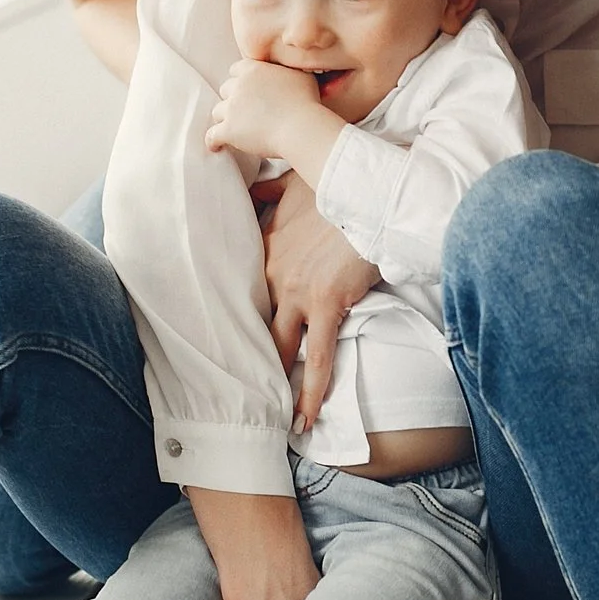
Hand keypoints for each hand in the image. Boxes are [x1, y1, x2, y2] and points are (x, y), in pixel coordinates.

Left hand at [206, 59, 325, 159]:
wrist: (301, 127)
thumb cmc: (306, 103)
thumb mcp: (301, 76)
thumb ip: (288, 70)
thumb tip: (291, 70)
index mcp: (253, 70)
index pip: (236, 69)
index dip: (241, 80)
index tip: (246, 88)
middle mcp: (239, 86)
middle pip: (225, 89)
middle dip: (233, 99)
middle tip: (244, 110)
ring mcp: (232, 108)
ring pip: (218, 111)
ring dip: (226, 119)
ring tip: (235, 128)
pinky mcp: (229, 130)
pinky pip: (212, 136)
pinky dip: (213, 141)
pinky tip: (217, 146)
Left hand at [255, 172, 381, 428]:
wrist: (373, 186)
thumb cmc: (337, 180)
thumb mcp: (294, 182)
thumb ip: (268, 191)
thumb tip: (252, 185)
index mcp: (265, 249)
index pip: (241, 293)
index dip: (234, 323)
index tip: (225, 346)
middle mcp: (274, 274)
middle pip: (255, 327)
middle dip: (247, 363)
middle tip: (237, 397)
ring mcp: (299, 291)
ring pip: (279, 348)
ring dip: (274, 386)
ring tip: (269, 420)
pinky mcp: (328, 302)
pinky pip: (317, 357)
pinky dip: (311, 391)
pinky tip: (304, 418)